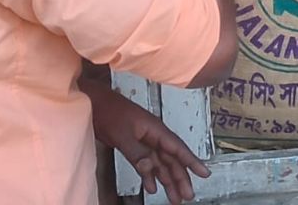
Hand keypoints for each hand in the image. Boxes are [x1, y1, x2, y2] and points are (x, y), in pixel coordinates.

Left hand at [84, 80, 209, 203]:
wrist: (92, 102)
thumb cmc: (108, 111)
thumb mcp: (122, 134)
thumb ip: (137, 152)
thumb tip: (151, 168)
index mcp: (155, 130)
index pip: (177, 149)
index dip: (192, 162)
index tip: (204, 174)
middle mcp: (153, 136)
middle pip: (171, 160)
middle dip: (181, 178)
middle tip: (188, 195)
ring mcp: (143, 141)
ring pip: (160, 164)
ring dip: (167, 181)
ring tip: (175, 197)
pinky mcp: (133, 145)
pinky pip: (146, 164)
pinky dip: (149, 176)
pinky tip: (152, 187)